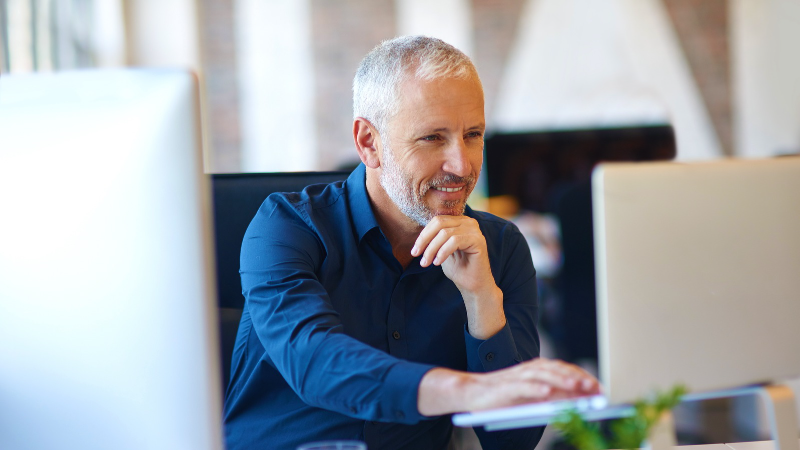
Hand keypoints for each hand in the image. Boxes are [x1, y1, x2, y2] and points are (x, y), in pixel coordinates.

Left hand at [412, 215, 492, 294]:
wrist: (473, 285)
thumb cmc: (458, 269)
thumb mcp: (441, 250)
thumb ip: (434, 238)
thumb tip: (419, 234)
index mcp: (459, 222)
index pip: (437, 221)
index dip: (423, 235)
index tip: (414, 251)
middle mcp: (468, 222)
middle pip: (439, 223)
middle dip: (424, 240)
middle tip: (416, 255)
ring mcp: (474, 230)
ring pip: (445, 233)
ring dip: (432, 249)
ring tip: (426, 263)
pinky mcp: (478, 240)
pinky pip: (454, 241)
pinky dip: (442, 252)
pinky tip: (437, 263)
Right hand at [464, 357, 600, 411]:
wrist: (472, 393)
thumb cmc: (504, 397)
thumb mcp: (532, 397)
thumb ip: (553, 396)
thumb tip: (578, 401)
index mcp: (538, 370)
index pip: (565, 370)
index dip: (583, 377)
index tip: (600, 388)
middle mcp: (530, 369)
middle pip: (557, 370)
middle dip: (577, 378)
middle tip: (593, 388)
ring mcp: (518, 377)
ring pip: (543, 375)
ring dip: (561, 380)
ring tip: (576, 387)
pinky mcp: (506, 387)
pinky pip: (523, 386)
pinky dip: (535, 389)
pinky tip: (547, 394)